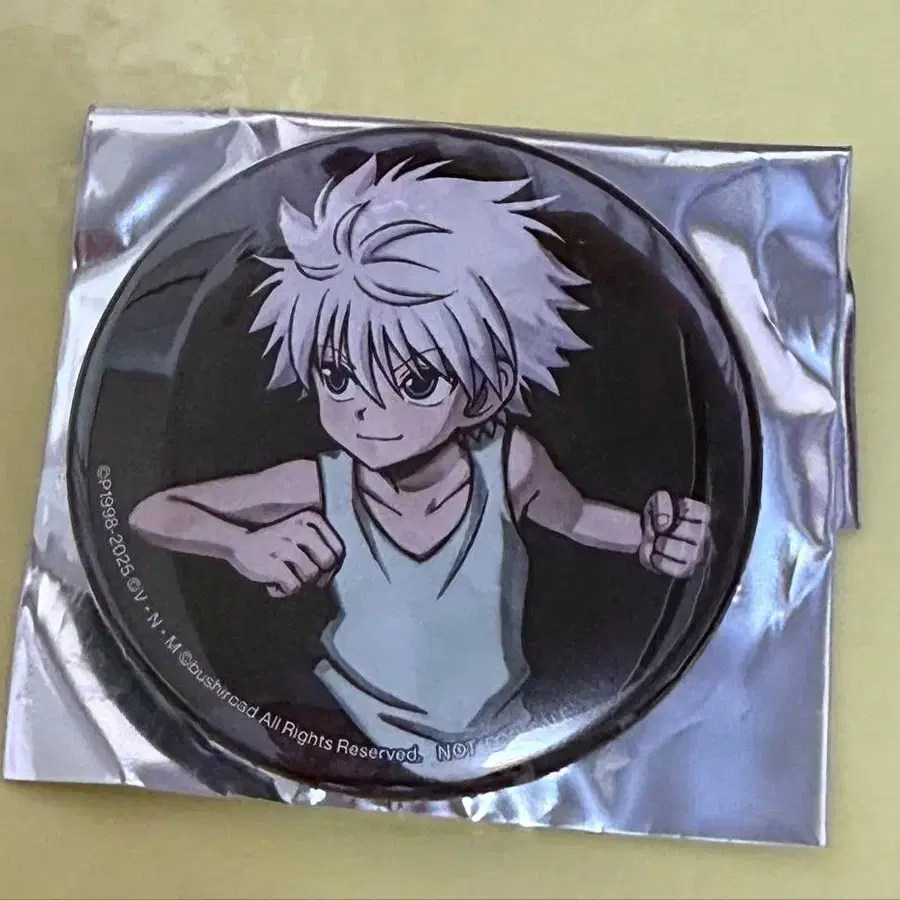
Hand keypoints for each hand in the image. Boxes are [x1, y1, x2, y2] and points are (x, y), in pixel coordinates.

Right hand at [227, 510, 344, 597]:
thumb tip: (332, 573)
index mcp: (310, 519)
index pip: (337, 548)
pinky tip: (273, 584)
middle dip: (318, 575)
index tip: (321, 573)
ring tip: (284, 577)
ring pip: (310, 575)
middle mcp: (299, 530)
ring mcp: (285, 546)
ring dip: (298, 582)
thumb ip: (319, 545)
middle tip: (303, 577)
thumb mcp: (299, 532)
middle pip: (327, 561)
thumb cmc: (275, 542)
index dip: (333, 566)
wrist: (237, 543)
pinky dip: (283, 590)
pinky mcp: (273, 564)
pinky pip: (293, 586)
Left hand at [639, 490, 709, 577]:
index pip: (701, 512)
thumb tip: (664, 523)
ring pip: (686, 552)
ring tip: (657, 543)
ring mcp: (697, 556)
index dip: (682, 510)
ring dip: (664, 545)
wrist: (644, 536)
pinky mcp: (686, 570)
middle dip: (671, 530)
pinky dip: (660, 561)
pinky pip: (676, 568)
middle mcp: (704, 537)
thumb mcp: (656, 502)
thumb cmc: (657, 517)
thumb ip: (662, 504)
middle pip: (693, 532)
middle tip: (659, 530)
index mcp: (702, 517)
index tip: (673, 511)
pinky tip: (655, 555)